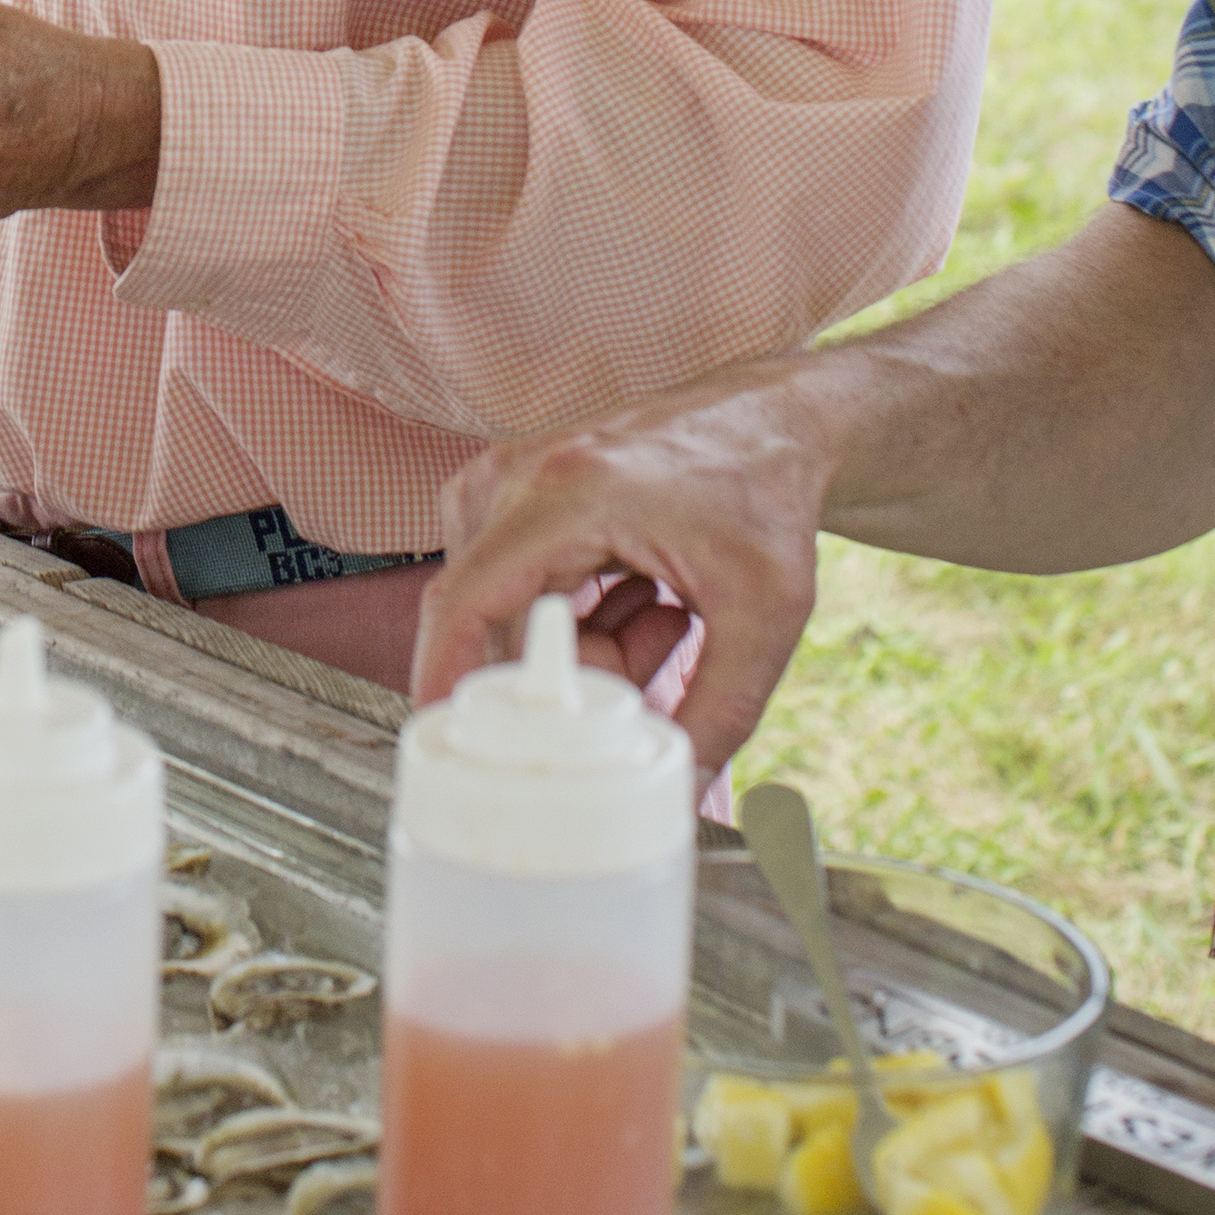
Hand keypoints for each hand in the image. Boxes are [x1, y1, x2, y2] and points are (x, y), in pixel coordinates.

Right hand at [410, 359, 831, 782]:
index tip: (443, 740)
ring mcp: (508, 475)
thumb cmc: (767, 496)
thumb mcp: (764, 616)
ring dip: (580, 643)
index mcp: (570, 493)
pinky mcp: (513, 488)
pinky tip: (643, 596)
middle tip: (661, 658)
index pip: (468, 598)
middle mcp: (521, 474)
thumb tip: (675, 791)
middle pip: (495, 620)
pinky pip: (514, 585)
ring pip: (506, 609)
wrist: (772, 422)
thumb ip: (721, 711)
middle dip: (570, 670)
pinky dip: (573, 615)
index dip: (442, 676)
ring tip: (664, 614)